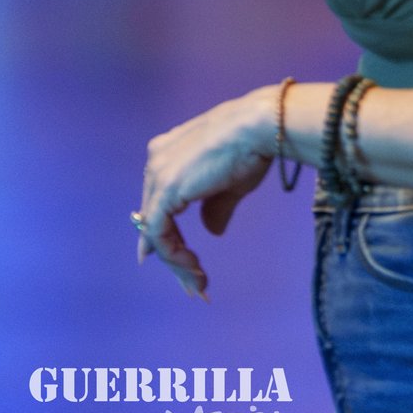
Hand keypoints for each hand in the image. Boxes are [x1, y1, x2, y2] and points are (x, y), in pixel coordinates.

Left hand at [137, 85, 278, 299]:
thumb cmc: (251, 149)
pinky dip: (174, 257)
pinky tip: (194, 271)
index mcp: (167, 153)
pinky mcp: (165, 190)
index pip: (160, 202)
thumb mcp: (230, 185)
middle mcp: (156, 161)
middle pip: (155, 218)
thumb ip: (214, 207)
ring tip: (198, 284)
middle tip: (193, 284)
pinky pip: (159, 234)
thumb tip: (212, 231)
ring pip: (155, 230)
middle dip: (173, 255)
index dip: (169, 235)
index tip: (182, 263)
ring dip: (177, 262)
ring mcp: (158, 174)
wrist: (256, 127)